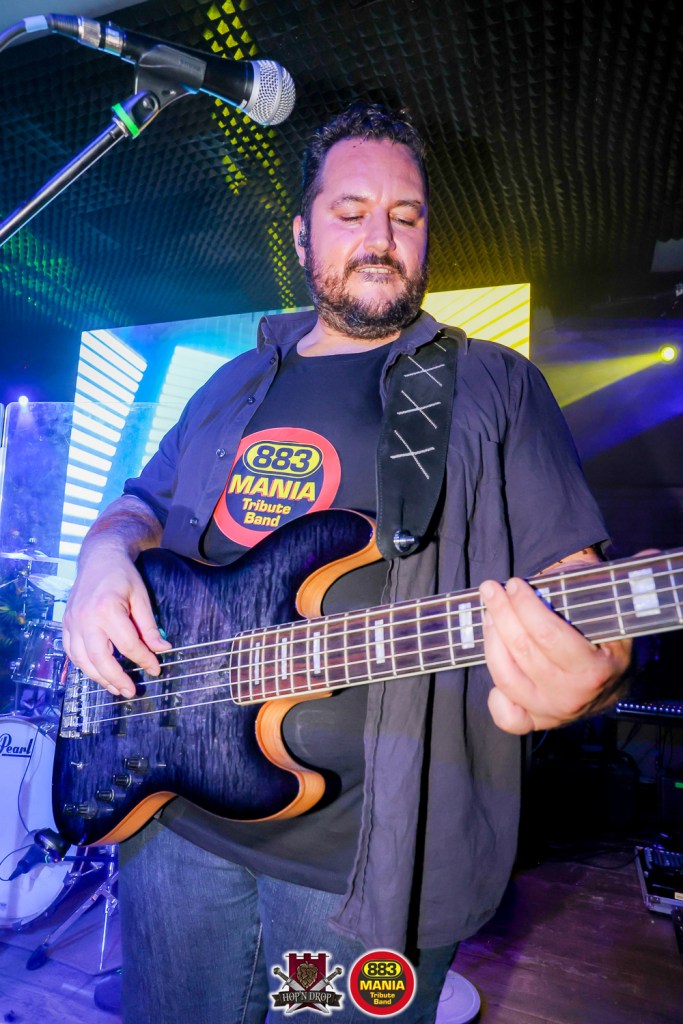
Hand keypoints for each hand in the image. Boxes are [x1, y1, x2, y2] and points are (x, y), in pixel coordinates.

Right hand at [62, 540, 170, 697]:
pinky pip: (71, 652)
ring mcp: (72, 621)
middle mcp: (85, 617)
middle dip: (116, 678)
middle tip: (131, 691)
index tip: (156, 669)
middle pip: (100, 658)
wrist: (99, 557)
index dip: (144, 660)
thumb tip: (162, 650)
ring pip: (82, 659)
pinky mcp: (66, 623)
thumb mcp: (142, 597)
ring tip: (115, 688)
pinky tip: (97, 673)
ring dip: (99, 677)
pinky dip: (84, 666)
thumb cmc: (123, 576)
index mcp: (107, 609)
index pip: (128, 644)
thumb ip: (149, 626)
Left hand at [479, 575, 631, 733]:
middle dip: (501, 613)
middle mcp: (572, 695)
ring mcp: (552, 712)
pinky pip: (506, 716)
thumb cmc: (607, 640)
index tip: (514, 584)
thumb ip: (614, 586)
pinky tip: (498, 662)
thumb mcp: (613, 614)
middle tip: (491, 589)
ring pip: (506, 678)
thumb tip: (646, 556)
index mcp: (594, 669)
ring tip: (489, 614)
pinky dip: (495, 694)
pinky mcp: (537, 721)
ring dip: (491, 641)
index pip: (547, 635)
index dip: (525, 606)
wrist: (615, 683)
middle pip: (522, 651)